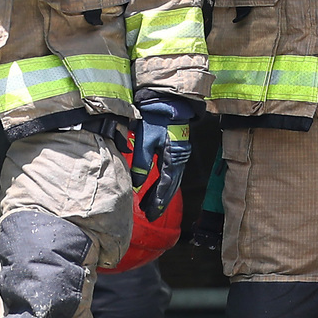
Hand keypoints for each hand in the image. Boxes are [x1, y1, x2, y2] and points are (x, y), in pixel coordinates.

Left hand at [131, 97, 193, 220]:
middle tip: (150, 215)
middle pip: (170, 186)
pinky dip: (165, 183)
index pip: (166, 186)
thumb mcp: (145, 141)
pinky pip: (171, 172)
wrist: (167, 102)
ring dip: (162, 193)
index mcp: (173, 158)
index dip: (158, 201)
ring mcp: (179, 155)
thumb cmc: (155, 119)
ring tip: (150, 205)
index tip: (150, 214)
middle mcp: (179, 159)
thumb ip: (142, 164)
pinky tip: (157, 187)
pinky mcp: (176, 150)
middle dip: (160, 202)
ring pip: (172, 180)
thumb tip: (138, 185)